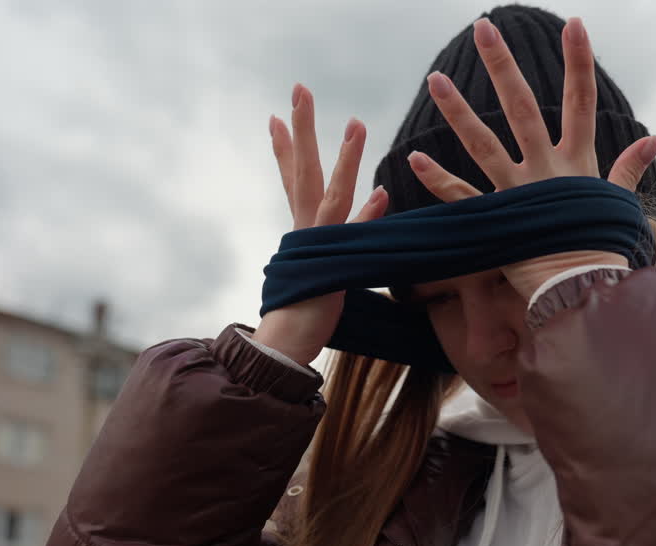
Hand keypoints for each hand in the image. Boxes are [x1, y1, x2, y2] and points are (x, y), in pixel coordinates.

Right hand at [255, 84, 388, 366]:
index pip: (292, 180)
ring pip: (329, 191)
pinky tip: (381, 192)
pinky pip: (349, 234)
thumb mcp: (323, 271)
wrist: (284, 347)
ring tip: (356, 123)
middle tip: (297, 89)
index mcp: (301, 231)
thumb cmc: (303, 317)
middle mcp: (304, 230)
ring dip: (344, 157)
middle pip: (301, 169)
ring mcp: (315, 244)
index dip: (284, 149)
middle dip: (300, 128)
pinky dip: (365, 214)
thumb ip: (343, 239)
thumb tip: (367, 210)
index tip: (273, 117)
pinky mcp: (329, 265)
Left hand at [405, 16, 655, 299]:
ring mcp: (517, 192)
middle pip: (521, 107)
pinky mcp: (495, 220)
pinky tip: (415, 158)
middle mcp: (544, 168)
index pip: (580, 101)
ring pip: (482, 142)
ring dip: (457, 111)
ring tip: (435, 78)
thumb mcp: (616, 203)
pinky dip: (437, 179)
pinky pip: (460, 197)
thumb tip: (654, 139)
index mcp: (576, 161)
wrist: (584, 291)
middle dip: (503, 65)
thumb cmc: (601, 248)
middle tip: (482, 27)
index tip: (574, 24)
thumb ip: (627, 168)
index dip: (579, 62)